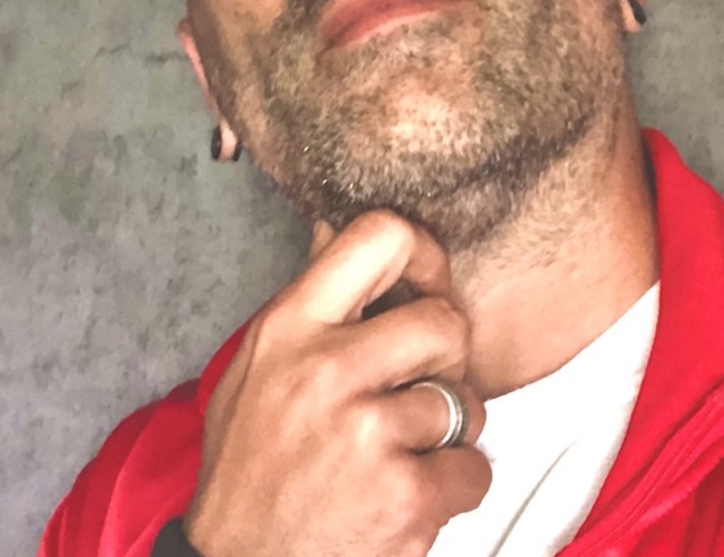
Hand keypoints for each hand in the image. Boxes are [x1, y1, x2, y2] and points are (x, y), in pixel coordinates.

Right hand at [183, 210, 490, 556]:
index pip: (379, 236)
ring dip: (447, 431)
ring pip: (464, 402)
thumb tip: (333, 226)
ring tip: (400, 451)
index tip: (427, 281)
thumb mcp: (256, 366)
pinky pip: (473, 468)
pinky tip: (407, 493)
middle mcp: (328, 369)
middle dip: (446, 357)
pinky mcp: (403, 497)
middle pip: (445, 321)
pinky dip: (453, 487)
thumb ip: (307, 300)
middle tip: (417, 385)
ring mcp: (368, 433)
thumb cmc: (250, 464)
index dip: (423, 252)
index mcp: (290, 326)